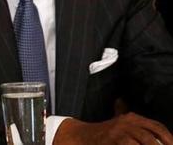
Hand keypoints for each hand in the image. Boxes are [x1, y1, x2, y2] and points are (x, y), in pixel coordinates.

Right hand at [55, 113, 172, 144]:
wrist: (82, 136)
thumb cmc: (103, 133)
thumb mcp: (118, 122)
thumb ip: (126, 115)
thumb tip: (128, 106)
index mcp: (131, 118)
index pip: (156, 126)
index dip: (167, 136)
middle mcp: (127, 122)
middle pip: (151, 135)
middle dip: (163, 144)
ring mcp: (120, 131)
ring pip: (144, 140)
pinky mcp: (114, 139)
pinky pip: (130, 144)